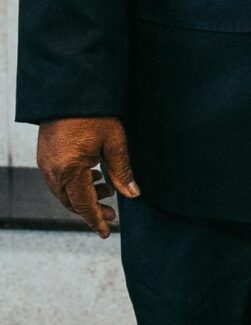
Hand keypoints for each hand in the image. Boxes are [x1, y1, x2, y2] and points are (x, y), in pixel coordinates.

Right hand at [36, 117, 138, 239]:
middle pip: (72, 203)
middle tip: (113, 213)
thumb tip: (132, 195)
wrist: (70, 92)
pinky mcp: (44, 157)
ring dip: (84, 197)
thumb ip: (122, 171)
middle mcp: (53, 171)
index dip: (97, 220)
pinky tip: (92, 176)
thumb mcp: (114, 141)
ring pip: (64, 194)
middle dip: (92, 211)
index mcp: (70, 169)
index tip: (107, 232)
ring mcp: (45, 165)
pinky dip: (75, 186)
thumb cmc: (95, 114)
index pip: (84, 205)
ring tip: (106, 189)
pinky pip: (58, 181)